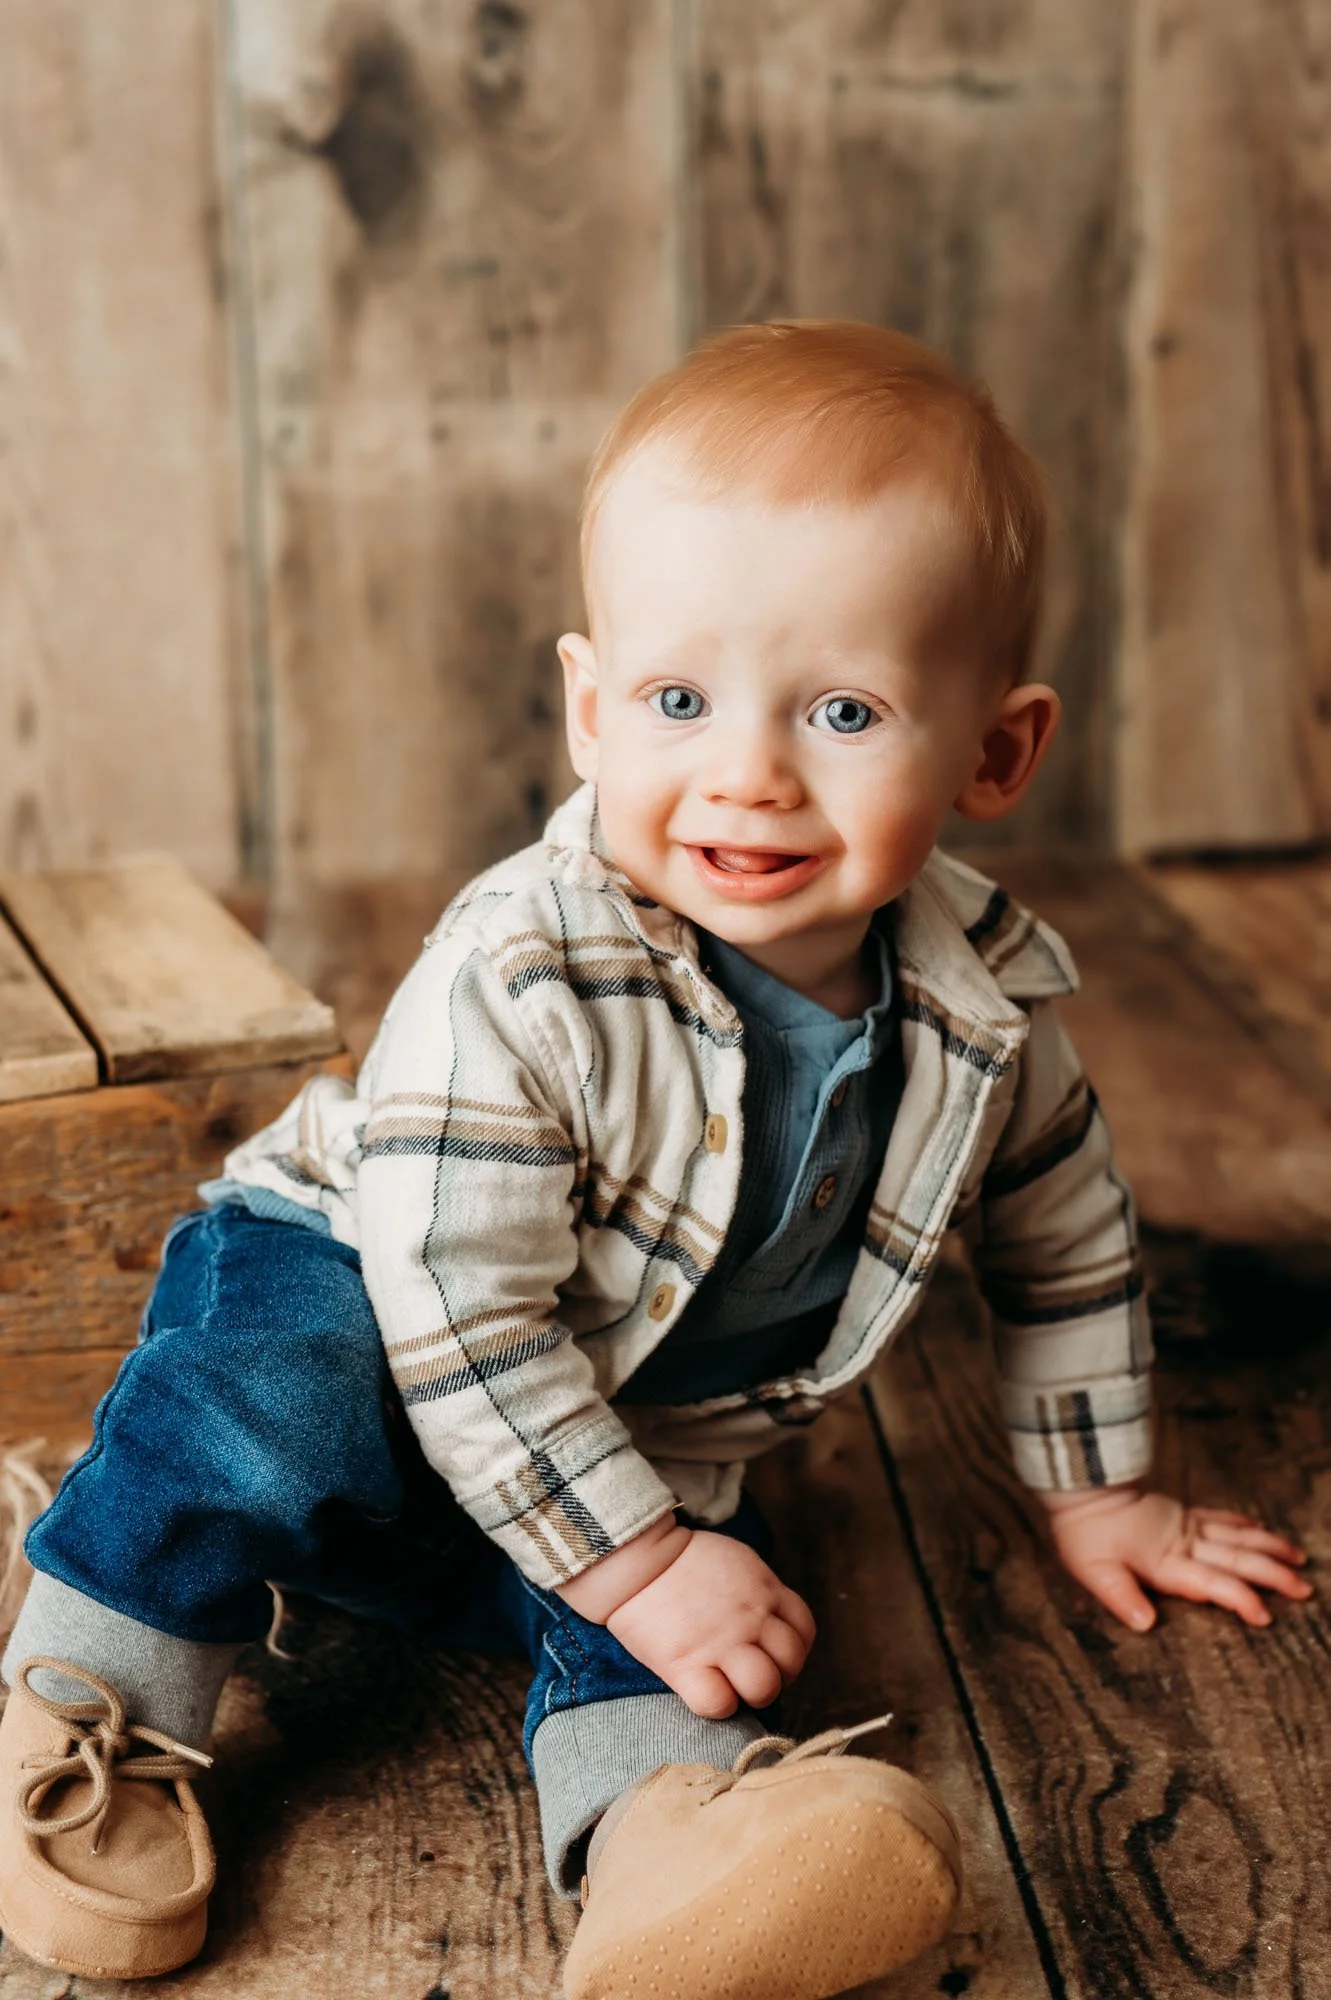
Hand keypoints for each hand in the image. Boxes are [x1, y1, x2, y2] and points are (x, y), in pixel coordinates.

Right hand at [603, 1529, 815, 1717]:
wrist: (637, 1559)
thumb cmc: (682, 1561)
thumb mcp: (737, 1562)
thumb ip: (759, 1592)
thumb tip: (769, 1622)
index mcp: (765, 1590)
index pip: (804, 1631)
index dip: (792, 1649)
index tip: (771, 1653)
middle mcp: (751, 1618)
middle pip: (791, 1662)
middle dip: (777, 1674)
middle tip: (751, 1672)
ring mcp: (721, 1643)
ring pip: (764, 1687)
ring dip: (750, 1694)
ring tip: (730, 1685)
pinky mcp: (687, 1664)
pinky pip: (718, 1704)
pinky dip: (716, 1706)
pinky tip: (704, 1691)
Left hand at [1043, 1484, 1312, 1629]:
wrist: (1083, 1484)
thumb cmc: (1084, 1532)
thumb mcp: (1093, 1570)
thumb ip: (1120, 1596)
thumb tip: (1145, 1624)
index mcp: (1166, 1562)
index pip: (1212, 1584)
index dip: (1239, 1600)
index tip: (1266, 1616)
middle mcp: (1184, 1543)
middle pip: (1236, 1560)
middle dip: (1273, 1576)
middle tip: (1305, 1590)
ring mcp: (1186, 1525)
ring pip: (1237, 1537)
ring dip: (1269, 1548)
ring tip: (1299, 1559)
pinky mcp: (1182, 1512)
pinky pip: (1220, 1517)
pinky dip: (1244, 1523)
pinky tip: (1260, 1527)